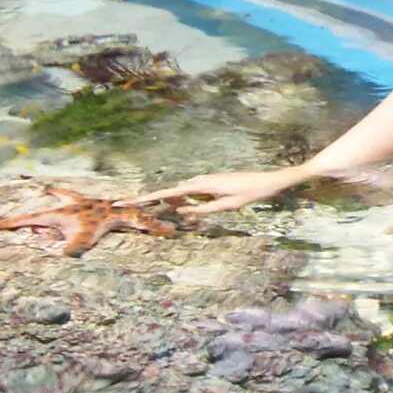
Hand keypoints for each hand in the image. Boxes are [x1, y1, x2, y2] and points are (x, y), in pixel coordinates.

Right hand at [131, 164, 311, 216]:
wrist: (269, 180)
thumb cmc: (252, 193)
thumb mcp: (228, 205)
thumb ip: (204, 210)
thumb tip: (182, 212)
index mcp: (200, 185)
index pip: (167, 194)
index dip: (145, 198)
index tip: (125, 201)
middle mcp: (199, 181)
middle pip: (168, 193)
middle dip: (148, 200)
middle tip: (122, 204)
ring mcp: (204, 182)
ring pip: (179, 194)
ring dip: (166, 202)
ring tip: (143, 207)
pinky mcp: (210, 185)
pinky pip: (190, 195)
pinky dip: (181, 201)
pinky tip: (177, 208)